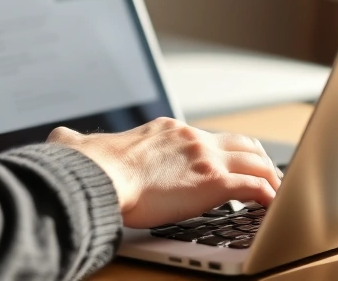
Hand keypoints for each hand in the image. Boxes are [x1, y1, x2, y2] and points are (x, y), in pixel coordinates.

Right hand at [48, 118, 281, 227]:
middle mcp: (191, 138)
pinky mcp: (214, 181)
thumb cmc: (89, 167)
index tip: (225, 162)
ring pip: (255, 160)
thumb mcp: (82, 145)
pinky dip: (269, 194)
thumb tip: (59, 138)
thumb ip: (76, 140)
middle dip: (256, 157)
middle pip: (240, 142)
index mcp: (167, 130)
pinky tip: (274, 205)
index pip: (205, 136)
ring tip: (278, 192)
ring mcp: (205, 157)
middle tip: (265, 173)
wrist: (98, 174)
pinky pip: (256, 186)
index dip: (220, 150)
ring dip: (270, 176)